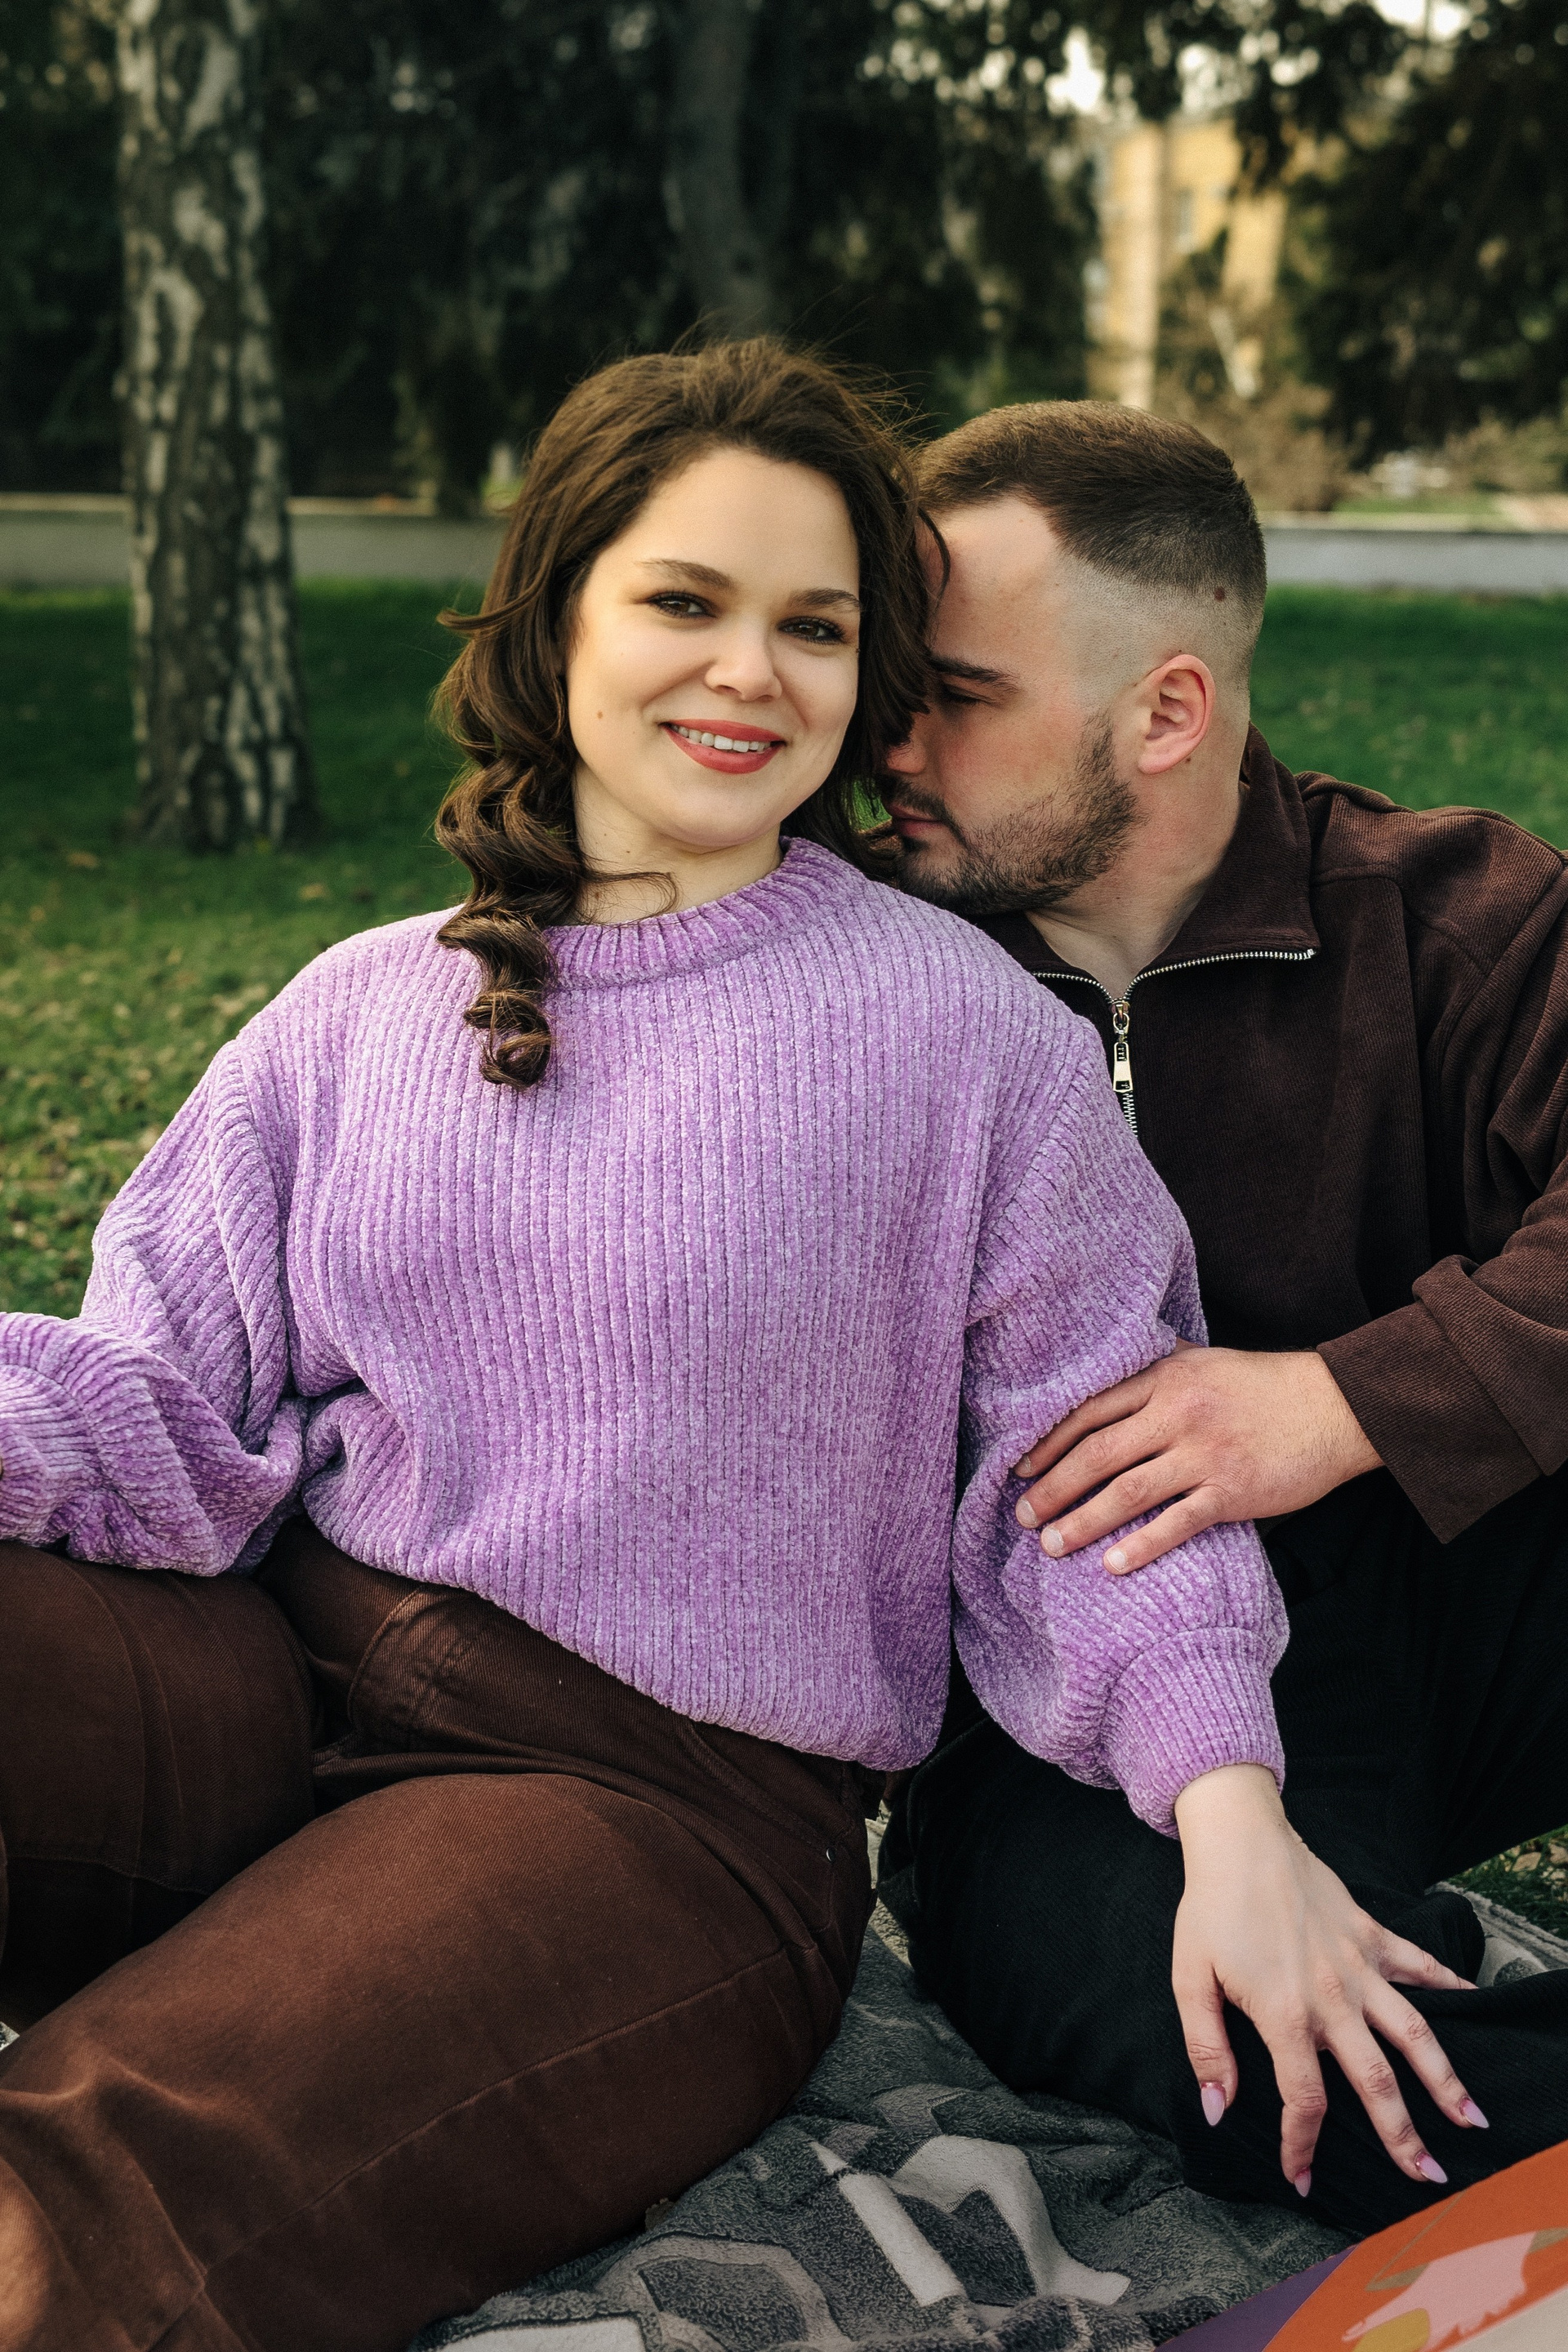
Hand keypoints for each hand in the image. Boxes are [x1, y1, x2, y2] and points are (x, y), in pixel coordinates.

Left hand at [1013, 1344, 1380, 1574]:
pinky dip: (1141, 1546)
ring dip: (1083, 1521)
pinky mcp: (1232, 1491)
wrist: (1336, 1407)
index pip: (1090, 1411)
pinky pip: (1176, 1524)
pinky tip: (1112, 1566)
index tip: (1020, 1468)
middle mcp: (1178, 1415)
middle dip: (1053, 1487)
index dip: (1050, 1442)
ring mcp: (1205, 1454)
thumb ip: (1159, 1366)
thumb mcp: (1206, 1361)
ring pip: (1127, 1491)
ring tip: (1050, 1545)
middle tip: (1022, 1515)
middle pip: (1097, 1454)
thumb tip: (1116, 1364)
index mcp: (1165, 1379)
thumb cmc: (1266, 1384)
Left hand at [1172, 1766, 1483, 2194]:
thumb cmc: (1210, 1908)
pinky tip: (1472, 2001)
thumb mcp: (1189, 1979)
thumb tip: (1218, 2110)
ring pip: (1413, 2033)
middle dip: (1403, 2135)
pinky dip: (1448, 1982)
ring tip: (1470, 2118)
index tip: (1302, 2180)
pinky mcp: (1372, 1934)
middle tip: (1426, 2176)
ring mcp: (1358, 1965)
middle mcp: (1331, 1996)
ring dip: (1444, 2078)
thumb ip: (1205, 2048)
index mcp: (1284, 2014)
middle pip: (1376, 2080)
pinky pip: (1418, 1964)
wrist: (1239, 1839)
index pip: (1304, 2099)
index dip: (1302, 2146)